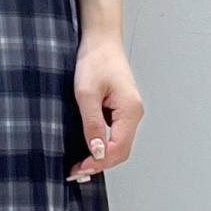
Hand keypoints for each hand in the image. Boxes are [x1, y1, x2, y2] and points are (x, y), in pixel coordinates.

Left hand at [68, 33, 143, 178]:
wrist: (100, 39)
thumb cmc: (95, 59)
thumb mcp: (86, 93)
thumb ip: (93, 124)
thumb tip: (97, 152)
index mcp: (130, 110)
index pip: (118, 148)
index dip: (99, 163)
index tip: (79, 169)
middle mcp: (134, 113)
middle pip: (121, 150)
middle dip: (100, 164)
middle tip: (76, 172)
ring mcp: (129, 111)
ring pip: (118, 144)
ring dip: (100, 156)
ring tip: (79, 164)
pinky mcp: (121, 109)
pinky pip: (115, 133)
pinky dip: (102, 144)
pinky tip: (87, 147)